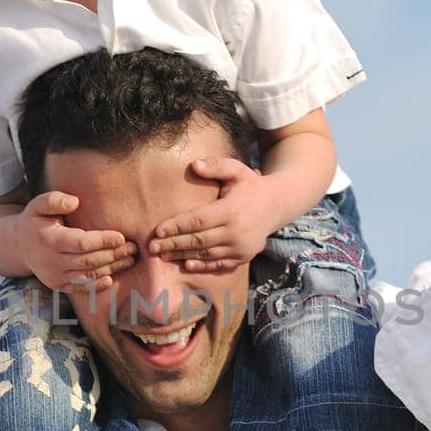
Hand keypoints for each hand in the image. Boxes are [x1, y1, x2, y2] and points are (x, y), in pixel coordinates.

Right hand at [16, 193, 135, 292]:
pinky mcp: (59, 286)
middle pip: (89, 260)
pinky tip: (112, 278)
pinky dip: (96, 285)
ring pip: (88, 274)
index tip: (122, 236)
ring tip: (130, 260)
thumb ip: (55, 200)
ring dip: (111, 268)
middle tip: (133, 248)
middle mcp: (52, 261)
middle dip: (113, 254)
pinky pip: (81, 288)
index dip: (103, 240)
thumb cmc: (35, 221)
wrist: (18, 246)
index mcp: (49, 240)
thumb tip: (75, 202)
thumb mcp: (38, 205)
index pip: (82, 243)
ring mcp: (55, 277)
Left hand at [149, 158, 279, 271]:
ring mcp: (241, 247)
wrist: (278, 205)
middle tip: (152, 247)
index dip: (176, 227)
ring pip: (206, 254)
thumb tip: (193, 165)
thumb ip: (216, 166)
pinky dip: (202, 266)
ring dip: (182, 256)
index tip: (157, 230)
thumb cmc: (251, 185)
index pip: (197, 221)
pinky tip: (186, 264)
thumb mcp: (236, 170)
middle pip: (197, 241)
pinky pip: (219, 264)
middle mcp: (236, 232)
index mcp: (231, 210)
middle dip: (173, 244)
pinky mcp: (244, 257)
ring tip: (163, 256)